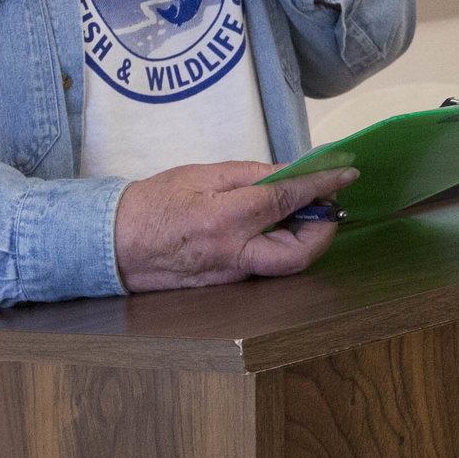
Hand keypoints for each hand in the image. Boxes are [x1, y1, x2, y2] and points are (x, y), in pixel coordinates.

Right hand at [114, 161, 357, 291]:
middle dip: (323, 229)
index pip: (289, 199)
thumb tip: (292, 172)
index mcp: (225, 219)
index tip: (346, 173)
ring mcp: (230, 275)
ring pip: (285, 263)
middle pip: (300, 253)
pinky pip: (265, 267)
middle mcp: (232, 254)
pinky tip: (277, 226)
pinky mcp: (226, 284)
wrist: (112, 243)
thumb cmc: (152, 203)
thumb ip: (252, 174)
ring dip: (303, 237)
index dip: (323, 184)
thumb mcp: (201, 174)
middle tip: (323, 202)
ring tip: (299, 210)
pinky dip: (280, 245)